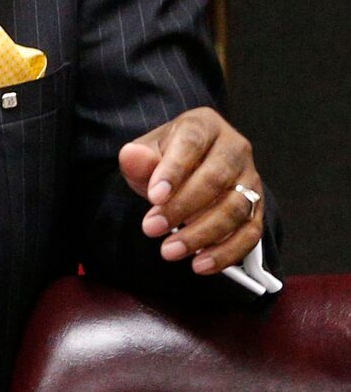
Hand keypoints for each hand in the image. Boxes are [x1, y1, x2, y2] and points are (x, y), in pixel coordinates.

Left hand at [118, 109, 264, 274]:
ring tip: (170, 251)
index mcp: (204, 125)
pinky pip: (250, 233)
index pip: (191, 144)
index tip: (153, 197)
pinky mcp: (258, 208)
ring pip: (236, 209)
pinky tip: (201, 265)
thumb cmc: (164, 158)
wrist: (188, 168)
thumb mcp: (145, 153)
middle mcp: (235, 148)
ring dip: (203, 235)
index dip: (173, 170)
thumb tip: (133, 158)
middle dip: (182, 208)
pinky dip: (227, 252)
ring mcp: (251, 179)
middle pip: (215, 179)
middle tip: (151, 229)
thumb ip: (137, 158)